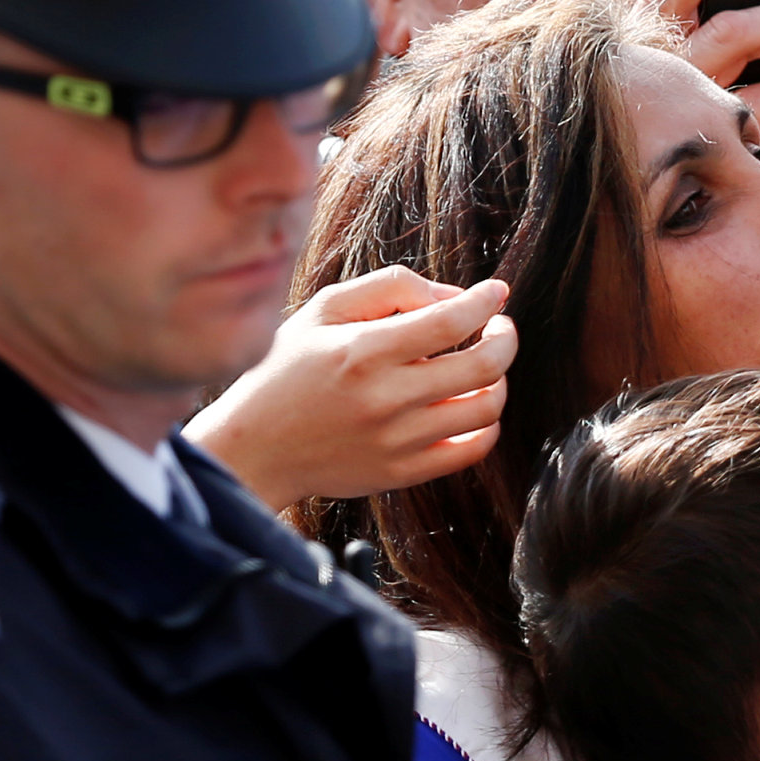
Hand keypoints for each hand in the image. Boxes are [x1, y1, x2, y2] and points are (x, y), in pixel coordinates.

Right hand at [187, 267, 517, 510]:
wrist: (254, 447)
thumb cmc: (286, 370)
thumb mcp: (322, 310)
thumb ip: (389, 288)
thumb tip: (454, 297)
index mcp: (364, 350)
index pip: (451, 320)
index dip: (487, 301)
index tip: (496, 292)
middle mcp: (385, 398)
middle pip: (484, 365)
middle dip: (506, 337)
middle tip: (500, 327)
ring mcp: (397, 440)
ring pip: (486, 409)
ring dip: (499, 380)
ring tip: (484, 366)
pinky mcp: (401, 472)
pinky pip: (472, 450)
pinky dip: (487, 424)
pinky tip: (471, 405)